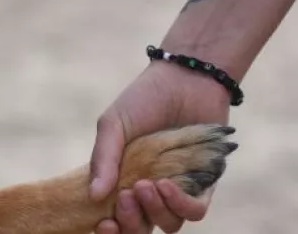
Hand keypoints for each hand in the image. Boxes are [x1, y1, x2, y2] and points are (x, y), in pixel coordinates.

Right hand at [88, 60, 230, 232]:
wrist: (185, 79)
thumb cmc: (143, 99)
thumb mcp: (113, 125)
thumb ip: (102, 159)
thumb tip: (93, 196)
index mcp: (122, 180)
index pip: (114, 218)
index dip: (109, 229)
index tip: (102, 223)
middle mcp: (149, 191)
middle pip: (141, 229)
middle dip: (131, 223)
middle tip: (125, 198)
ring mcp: (177, 190)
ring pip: (168, 224)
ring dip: (155, 211)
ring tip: (145, 185)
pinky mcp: (204, 184)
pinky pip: (196, 211)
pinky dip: (180, 204)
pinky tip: (166, 184)